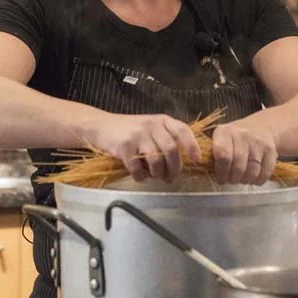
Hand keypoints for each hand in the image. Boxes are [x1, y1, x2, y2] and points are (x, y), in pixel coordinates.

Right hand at [87, 113, 201, 181]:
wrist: (102, 126)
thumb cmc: (130, 130)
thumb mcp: (151, 128)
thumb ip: (167, 138)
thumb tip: (184, 161)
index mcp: (162, 120)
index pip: (182, 130)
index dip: (192, 146)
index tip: (196, 160)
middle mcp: (151, 125)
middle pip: (171, 149)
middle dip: (174, 168)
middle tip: (170, 177)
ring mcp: (138, 135)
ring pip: (156, 160)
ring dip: (157, 173)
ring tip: (154, 176)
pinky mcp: (124, 146)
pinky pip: (138, 168)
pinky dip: (141, 176)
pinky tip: (139, 175)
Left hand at [211, 120, 277, 184]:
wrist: (260, 127)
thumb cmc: (235, 138)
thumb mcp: (221, 139)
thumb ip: (214, 154)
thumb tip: (210, 173)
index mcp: (225, 132)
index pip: (222, 154)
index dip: (221, 172)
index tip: (220, 179)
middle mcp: (242, 135)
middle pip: (238, 166)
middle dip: (233, 179)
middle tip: (231, 180)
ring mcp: (258, 142)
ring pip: (252, 172)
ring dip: (245, 180)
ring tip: (241, 179)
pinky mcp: (271, 151)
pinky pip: (265, 173)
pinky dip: (258, 180)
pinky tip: (253, 178)